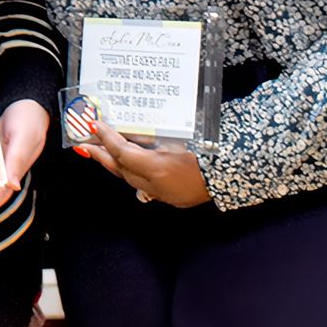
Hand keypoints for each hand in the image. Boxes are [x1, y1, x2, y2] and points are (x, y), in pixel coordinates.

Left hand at [75, 120, 213, 207]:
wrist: (240, 171)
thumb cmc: (215, 148)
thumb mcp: (183, 136)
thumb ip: (156, 136)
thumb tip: (134, 127)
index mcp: (160, 169)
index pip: (123, 153)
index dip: (107, 139)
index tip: (95, 126)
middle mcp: (159, 185)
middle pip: (121, 170)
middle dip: (102, 156)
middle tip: (86, 143)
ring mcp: (166, 195)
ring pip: (131, 180)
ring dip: (116, 166)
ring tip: (102, 153)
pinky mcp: (174, 199)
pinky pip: (146, 187)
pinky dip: (134, 175)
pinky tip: (129, 167)